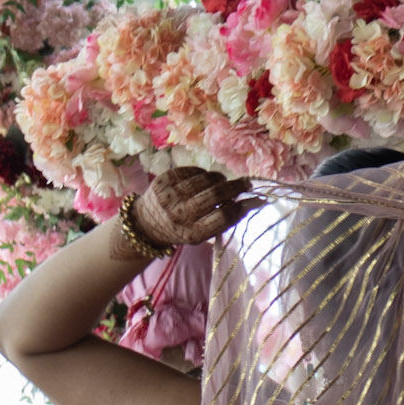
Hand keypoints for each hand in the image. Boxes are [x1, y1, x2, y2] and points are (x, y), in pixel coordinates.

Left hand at [133, 167, 256, 248]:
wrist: (145, 224)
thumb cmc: (181, 230)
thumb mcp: (202, 233)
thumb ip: (226, 219)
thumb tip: (258, 201)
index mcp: (191, 233)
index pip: (223, 217)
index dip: (240, 207)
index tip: (250, 200)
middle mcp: (179, 214)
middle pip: (216, 194)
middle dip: (235, 187)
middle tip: (246, 184)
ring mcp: (170, 195)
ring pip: (206, 179)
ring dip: (219, 179)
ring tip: (222, 183)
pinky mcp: (163, 179)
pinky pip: (193, 171)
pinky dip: (203, 174)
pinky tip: (204, 180)